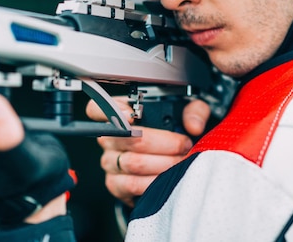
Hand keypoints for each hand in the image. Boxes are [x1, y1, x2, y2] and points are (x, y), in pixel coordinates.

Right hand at [87, 96, 209, 206]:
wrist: (175, 157)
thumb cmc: (175, 131)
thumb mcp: (188, 113)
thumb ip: (194, 111)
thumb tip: (193, 125)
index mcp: (120, 113)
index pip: (98, 108)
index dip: (112, 110)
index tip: (132, 114)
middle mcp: (109, 137)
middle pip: (128, 138)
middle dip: (163, 143)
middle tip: (184, 145)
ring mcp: (110, 161)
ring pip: (133, 163)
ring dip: (163, 164)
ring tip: (181, 161)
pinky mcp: (115, 184)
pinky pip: (130, 185)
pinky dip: (153, 182)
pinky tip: (167, 179)